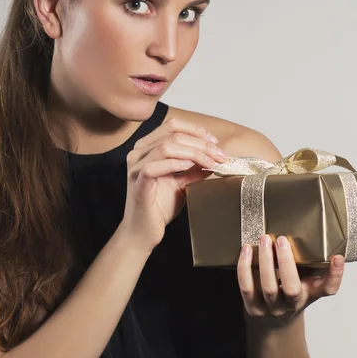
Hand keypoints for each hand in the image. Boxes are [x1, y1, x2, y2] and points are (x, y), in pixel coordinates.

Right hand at [121, 117, 227, 251]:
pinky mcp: (138, 182)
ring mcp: (136, 166)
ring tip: (210, 164)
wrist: (144, 232)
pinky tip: (188, 168)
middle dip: (201, 143)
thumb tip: (215, 156)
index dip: (197, 130)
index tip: (215, 143)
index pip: (173, 125)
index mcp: (148, 147)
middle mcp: (139, 152)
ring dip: (194, 153)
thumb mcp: (182, 182)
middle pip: (173, 134)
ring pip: (166, 146)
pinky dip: (173, 164)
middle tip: (220, 156)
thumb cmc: (159, 206)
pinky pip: (153, 166)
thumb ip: (194, 168)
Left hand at [237, 234, 344, 325]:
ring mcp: (271, 308)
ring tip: (263, 240)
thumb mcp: (304, 282)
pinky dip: (245, 267)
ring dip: (265, 261)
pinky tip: (246, 250)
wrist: (272, 324)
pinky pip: (247, 288)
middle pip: (291, 289)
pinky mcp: (253, 308)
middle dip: (286, 263)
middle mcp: (292, 303)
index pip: (328, 289)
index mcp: (309, 294)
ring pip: (268, 287)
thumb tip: (316, 235)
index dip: (335, 275)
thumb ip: (311, 265)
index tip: (337, 258)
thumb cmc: (289, 294)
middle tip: (281, 239)